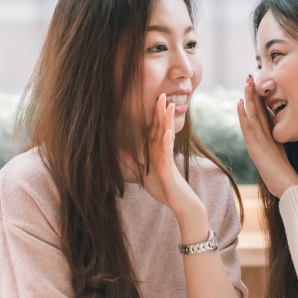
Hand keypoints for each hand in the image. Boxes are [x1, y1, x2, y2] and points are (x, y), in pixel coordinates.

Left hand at [120, 94, 206, 235]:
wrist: (179, 203)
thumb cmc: (164, 189)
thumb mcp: (143, 174)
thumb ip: (132, 162)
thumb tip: (118, 151)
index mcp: (156, 151)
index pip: (154, 130)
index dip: (153, 115)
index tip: (152, 100)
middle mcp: (163, 152)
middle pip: (162, 128)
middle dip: (161, 112)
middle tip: (162, 94)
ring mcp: (167, 158)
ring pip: (167, 136)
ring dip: (167, 121)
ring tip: (169, 105)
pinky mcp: (169, 168)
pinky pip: (168, 153)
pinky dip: (167, 142)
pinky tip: (167, 133)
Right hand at [236, 75, 297, 197]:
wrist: (285, 188)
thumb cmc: (284, 175)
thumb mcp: (281, 154)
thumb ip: (278, 142)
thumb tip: (281, 130)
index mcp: (266, 139)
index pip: (261, 115)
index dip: (259, 100)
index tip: (258, 85)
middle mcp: (259, 139)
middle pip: (254, 113)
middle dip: (251, 96)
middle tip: (248, 78)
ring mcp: (256, 143)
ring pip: (250, 117)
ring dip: (247, 100)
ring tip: (245, 85)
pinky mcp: (255, 149)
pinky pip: (248, 129)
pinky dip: (243, 115)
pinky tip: (240, 103)